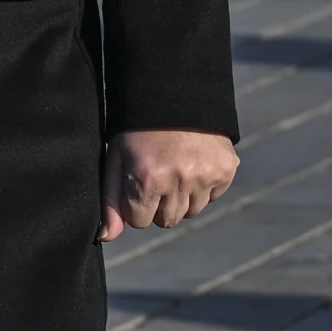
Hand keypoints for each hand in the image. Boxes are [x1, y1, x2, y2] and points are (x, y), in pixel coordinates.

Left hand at [100, 128, 238, 241]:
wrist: (176, 93)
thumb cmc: (138, 128)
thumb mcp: (117, 158)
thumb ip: (110, 200)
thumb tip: (105, 237)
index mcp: (146, 179)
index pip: (139, 221)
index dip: (135, 203)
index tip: (137, 181)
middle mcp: (178, 181)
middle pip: (166, 220)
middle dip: (158, 204)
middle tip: (156, 174)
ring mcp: (205, 176)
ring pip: (191, 211)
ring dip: (182, 197)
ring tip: (175, 166)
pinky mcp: (226, 170)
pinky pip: (213, 195)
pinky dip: (204, 185)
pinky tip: (194, 161)